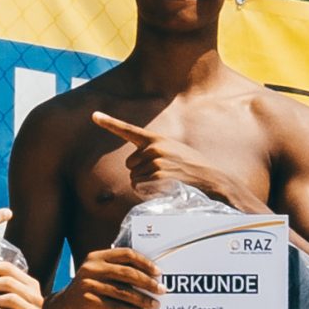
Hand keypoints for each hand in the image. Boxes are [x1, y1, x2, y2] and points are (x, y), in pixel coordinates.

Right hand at [58, 246, 162, 308]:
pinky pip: (116, 306)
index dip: (145, 262)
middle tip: (161, 290)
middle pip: (127, 273)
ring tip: (155, 305)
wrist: (64, 308)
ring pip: (123, 291)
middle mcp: (91, 268)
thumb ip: (117, 269)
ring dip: (142, 299)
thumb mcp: (98, 273)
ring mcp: (88, 284)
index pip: (126, 254)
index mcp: (96, 257)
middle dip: (148, 282)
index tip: (158, 272)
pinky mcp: (88, 301)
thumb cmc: (90, 290)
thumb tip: (151, 275)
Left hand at [91, 112, 246, 206]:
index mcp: (157, 140)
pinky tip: (167, 188)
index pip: (128, 130)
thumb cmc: (194, 169)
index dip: (109, 123)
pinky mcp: (157, 176)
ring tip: (168, 181)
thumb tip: (133, 166)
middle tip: (165, 174)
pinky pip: (139, 188)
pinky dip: (149, 192)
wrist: (214, 182)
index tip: (94, 115)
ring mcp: (155, 162)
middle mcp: (153, 148)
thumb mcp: (175, 152)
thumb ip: (154, 153)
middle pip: (130, 165)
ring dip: (147, 184)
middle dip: (141, 172)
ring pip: (134, 178)